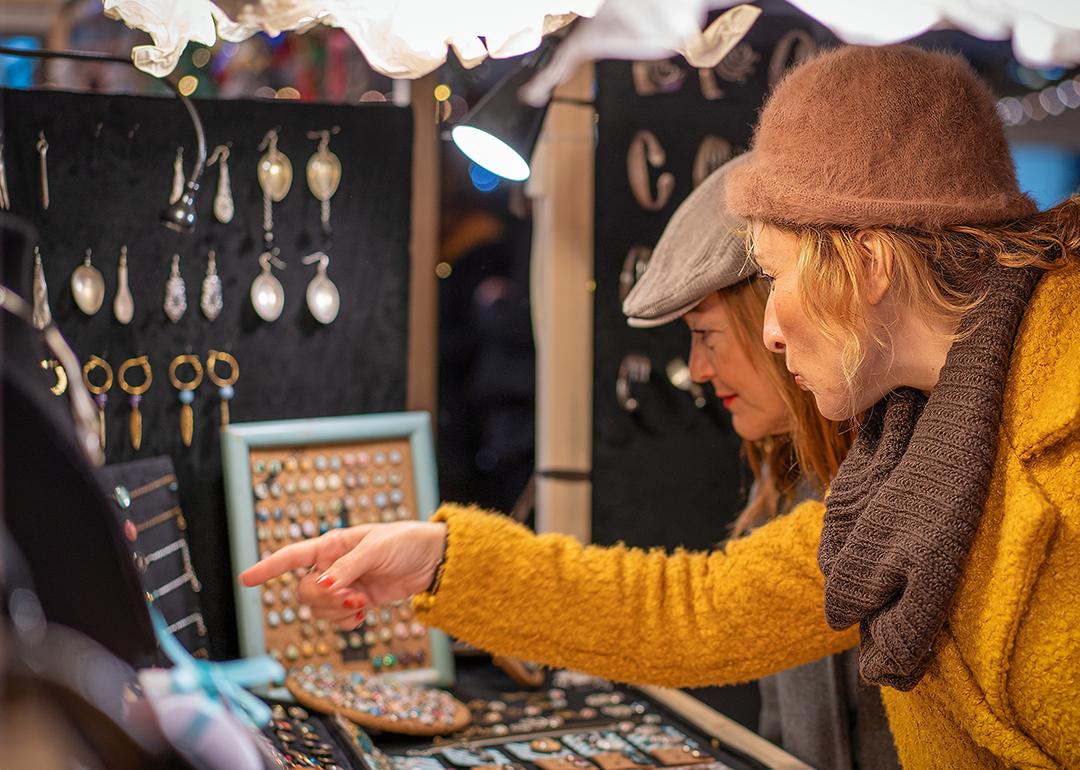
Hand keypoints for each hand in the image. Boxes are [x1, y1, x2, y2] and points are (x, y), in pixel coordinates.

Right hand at [239, 521, 446, 629]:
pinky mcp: (357, 602)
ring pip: (319, 610)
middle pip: (304, 592)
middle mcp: (332, 566)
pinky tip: (364, 614)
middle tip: (354, 597)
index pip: (293, 556)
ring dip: (338, 612)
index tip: (245, 579)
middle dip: (325, 601)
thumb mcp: (376, 548)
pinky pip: (337, 620)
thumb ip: (348, 568)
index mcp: (332, 545)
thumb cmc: (406, 542)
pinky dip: (347, 622)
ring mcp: (344, 586)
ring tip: (363, 602)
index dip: (268, 567)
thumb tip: (323, 585)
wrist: (432, 560)